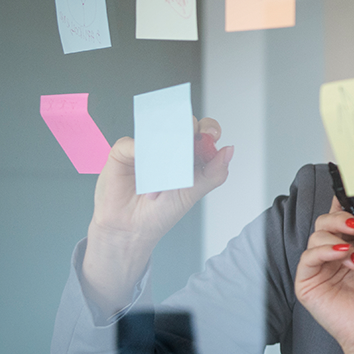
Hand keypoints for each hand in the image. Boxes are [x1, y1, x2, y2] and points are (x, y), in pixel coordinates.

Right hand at [90, 117, 232, 246]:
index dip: (209, 129)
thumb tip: (229, 150)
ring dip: (165, 145)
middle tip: (189, 143)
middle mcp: (169, 147)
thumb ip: (214, 172)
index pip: (203, 132)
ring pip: (158, 128)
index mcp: (190, 155)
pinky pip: (132, 143)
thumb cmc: (163, 211)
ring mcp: (147, 147)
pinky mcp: (123, 152)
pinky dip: (140, 154)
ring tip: (167, 168)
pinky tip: (144, 174)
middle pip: (183, 124)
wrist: (132, 229)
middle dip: (189, 130)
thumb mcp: (194, 192)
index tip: (212, 134)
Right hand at [295, 196, 353, 353]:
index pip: (344, 214)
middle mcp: (337, 252)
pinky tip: (344, 256)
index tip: (352, 182)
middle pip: (326, 218)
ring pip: (317, 232)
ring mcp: (322, 266)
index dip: (345, 198)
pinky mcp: (308, 281)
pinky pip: (308, 255)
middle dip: (342, 216)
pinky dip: (327, 250)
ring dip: (339, 237)